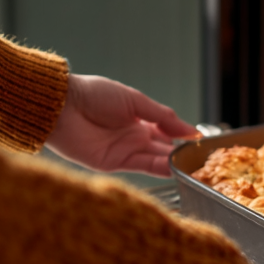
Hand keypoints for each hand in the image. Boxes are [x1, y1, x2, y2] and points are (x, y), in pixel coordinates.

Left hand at [46, 75, 196, 175]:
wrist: (62, 106)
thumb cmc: (93, 95)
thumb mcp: (135, 100)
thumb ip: (163, 116)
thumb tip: (190, 129)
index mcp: (138, 118)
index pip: (166, 130)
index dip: (183, 136)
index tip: (200, 141)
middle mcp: (132, 136)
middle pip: (163, 148)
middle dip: (180, 152)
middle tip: (201, 159)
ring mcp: (124, 150)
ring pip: (155, 159)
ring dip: (173, 162)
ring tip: (192, 166)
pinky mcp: (114, 163)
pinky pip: (141, 167)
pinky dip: (159, 169)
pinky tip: (175, 169)